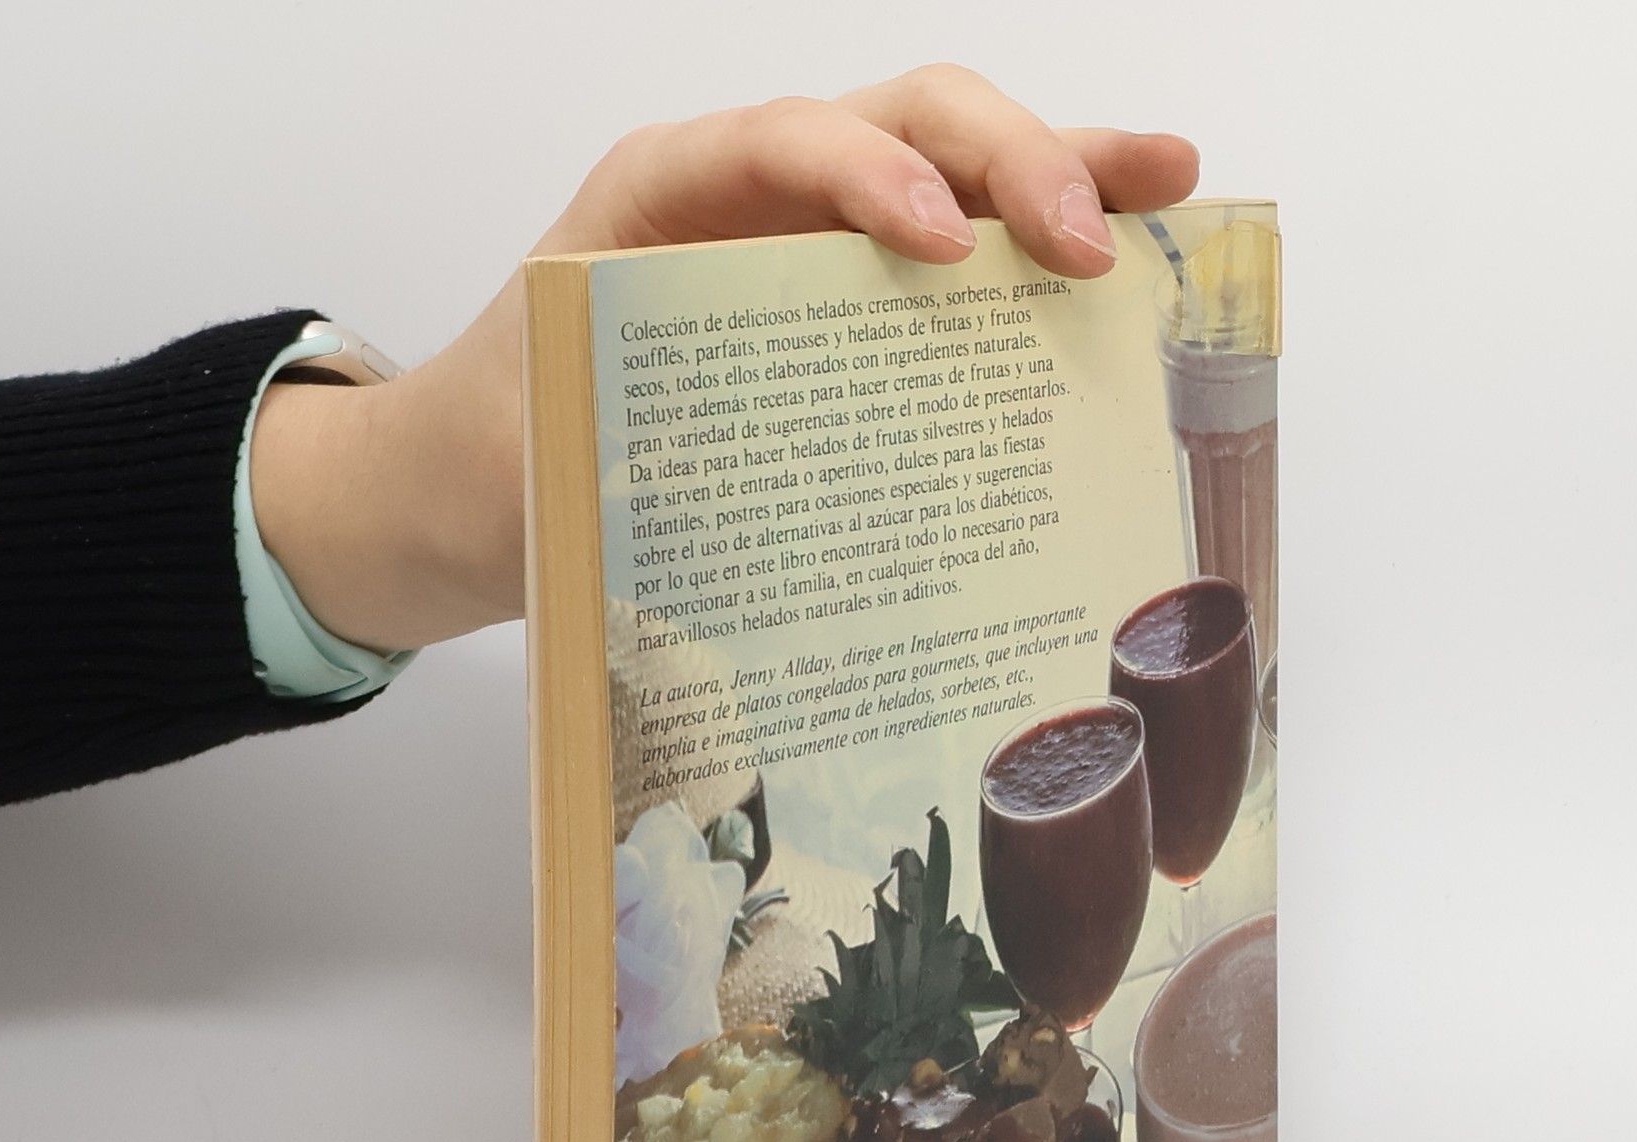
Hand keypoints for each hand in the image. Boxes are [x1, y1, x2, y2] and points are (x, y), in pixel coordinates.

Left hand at [251, 66, 1198, 651]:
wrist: (472, 484)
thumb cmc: (501, 453)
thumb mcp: (532, 454)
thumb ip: (602, 463)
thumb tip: (715, 521)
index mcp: (660, 200)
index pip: (782, 144)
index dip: (867, 176)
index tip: (937, 245)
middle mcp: (751, 199)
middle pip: (903, 126)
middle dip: (1007, 165)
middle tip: (1092, 242)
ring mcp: (812, 246)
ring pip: (953, 172)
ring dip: (1062, 175)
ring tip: (1165, 189)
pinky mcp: (850, 310)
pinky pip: (955, 264)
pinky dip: (1036, 255)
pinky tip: (1127, 262)